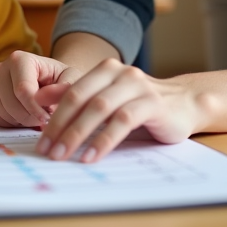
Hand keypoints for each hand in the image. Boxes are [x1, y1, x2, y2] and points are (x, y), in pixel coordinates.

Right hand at [0, 50, 82, 127]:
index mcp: (20, 58)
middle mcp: (0, 67)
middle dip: (29, 117)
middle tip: (42, 119)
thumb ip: (64, 88)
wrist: (47, 82)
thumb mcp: (70, 80)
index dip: (36, 110)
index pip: (23, 90)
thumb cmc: (59, 80)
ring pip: (0, 112)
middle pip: (11, 103)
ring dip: (19, 121)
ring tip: (33, 116)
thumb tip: (48, 98)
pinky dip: (5, 123)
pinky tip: (19, 118)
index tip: (49, 118)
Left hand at [34, 59, 202, 162]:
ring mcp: (137, 86)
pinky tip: (92, 156)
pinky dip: (104, 140)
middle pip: (82, 99)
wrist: (186, 104)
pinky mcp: (153, 103)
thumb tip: (39, 97)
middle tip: (48, 151)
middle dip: (61, 126)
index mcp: (105, 69)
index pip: (71, 93)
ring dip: (79, 134)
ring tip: (65, 156)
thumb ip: (78, 96)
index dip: (53, 117)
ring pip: (100, 108)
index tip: (41, 142)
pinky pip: (123, 121)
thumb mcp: (107, 98)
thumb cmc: (142, 105)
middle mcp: (120, 73)